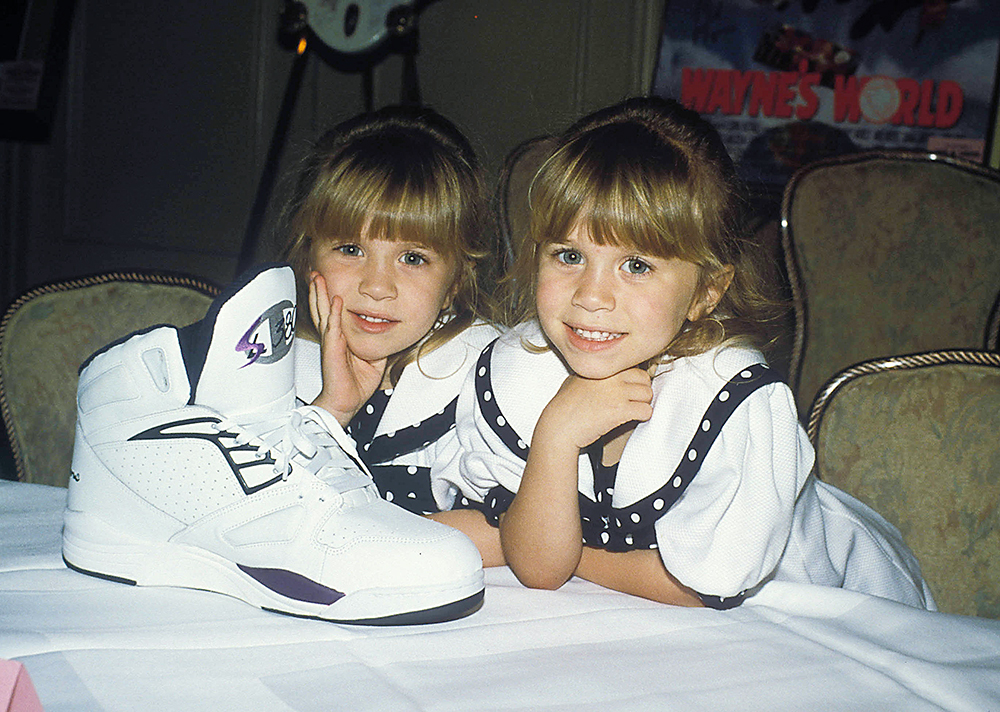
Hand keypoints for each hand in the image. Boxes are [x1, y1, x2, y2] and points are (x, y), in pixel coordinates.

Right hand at [308, 273, 386, 425]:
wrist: (346, 402)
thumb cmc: (355, 384)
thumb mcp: (372, 359)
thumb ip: (375, 344)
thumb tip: (387, 334)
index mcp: (340, 339)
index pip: (333, 313)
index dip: (328, 296)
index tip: (327, 281)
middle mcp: (333, 338)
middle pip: (323, 308)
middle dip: (319, 289)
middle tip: (316, 272)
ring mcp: (331, 342)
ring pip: (323, 313)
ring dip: (319, 294)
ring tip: (316, 278)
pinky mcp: (333, 349)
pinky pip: (333, 328)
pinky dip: (333, 313)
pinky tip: (334, 300)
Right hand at [538, 368, 653, 450]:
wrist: (559, 426)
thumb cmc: (563, 407)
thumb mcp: (575, 379)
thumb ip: (594, 374)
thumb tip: (605, 375)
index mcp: (602, 367)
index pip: (632, 366)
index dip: (633, 380)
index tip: (630, 387)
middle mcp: (611, 377)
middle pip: (644, 378)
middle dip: (641, 390)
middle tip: (633, 399)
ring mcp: (617, 393)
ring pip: (647, 394)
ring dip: (642, 403)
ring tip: (632, 409)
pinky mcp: (620, 410)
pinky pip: (646, 410)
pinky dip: (642, 416)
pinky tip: (631, 418)